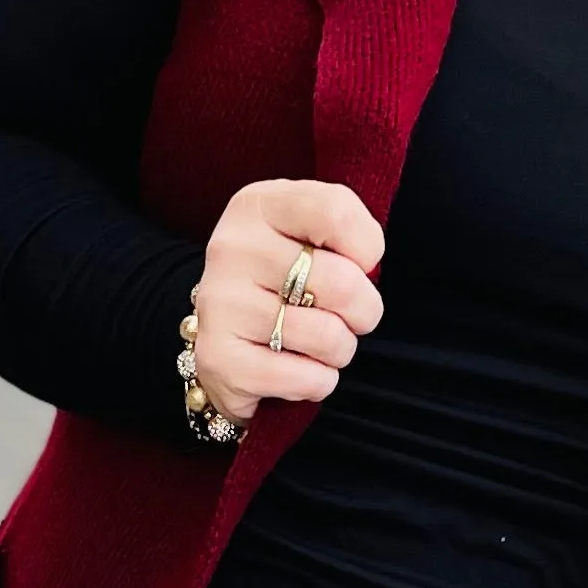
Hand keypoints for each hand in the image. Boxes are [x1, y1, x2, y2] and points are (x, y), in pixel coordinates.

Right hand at [191, 178, 384, 423]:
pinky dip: (319, 382)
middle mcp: (233, 248)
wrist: (223, 335)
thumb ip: (342, 230)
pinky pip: (308, 379)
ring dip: (340, 350)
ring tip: (319, 344)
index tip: (357, 262)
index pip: (336, 211)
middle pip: (343, 283)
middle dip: (364, 311)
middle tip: (348, 316)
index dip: (366, 247)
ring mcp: (222, 305)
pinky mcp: (220, 360)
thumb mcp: (306, 232)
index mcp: (258, 206)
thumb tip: (367, 268)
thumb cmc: (282, 280)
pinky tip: (298, 369)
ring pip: (329, 337)